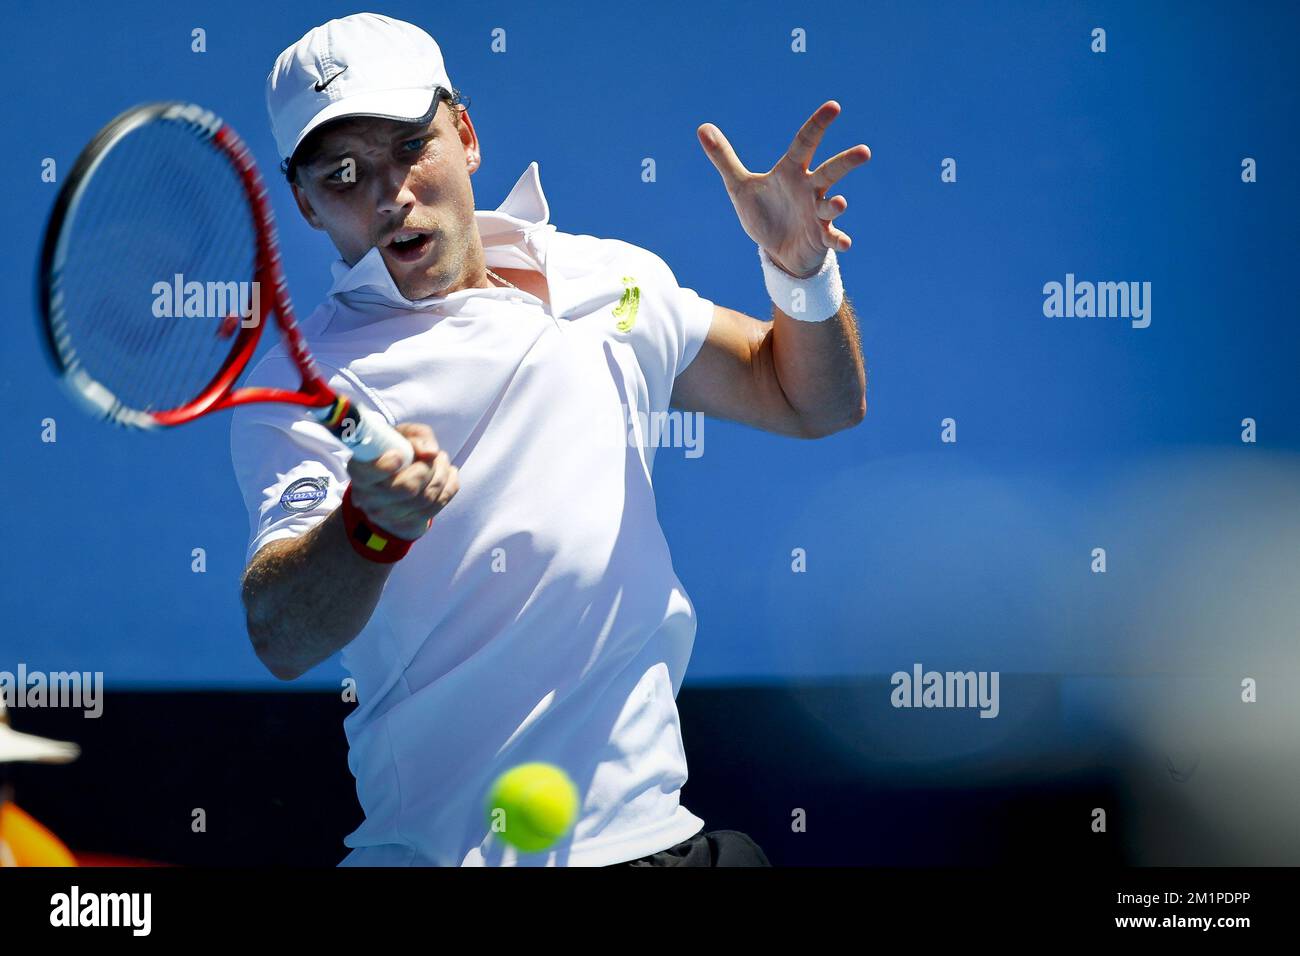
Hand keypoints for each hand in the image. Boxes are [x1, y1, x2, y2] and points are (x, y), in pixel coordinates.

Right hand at [345, 423, 458, 539]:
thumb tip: (431, 452)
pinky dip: (450, 487)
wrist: (395, 485)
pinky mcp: (406, 525)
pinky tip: (449, 474)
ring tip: (442, 461)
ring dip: (442, 475)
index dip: (386, 466)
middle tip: (434, 456)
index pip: (370, 474)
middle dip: (428, 468)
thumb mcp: (403, 436)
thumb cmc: (397, 452)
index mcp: (361, 472)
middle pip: (407, 488)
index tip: (401, 455)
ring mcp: (386, 516)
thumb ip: (417, 435)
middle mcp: (369, 497)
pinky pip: (437, 506)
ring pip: (426, 498)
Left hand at [698, 100, 869, 277]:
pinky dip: (838, 240)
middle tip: (864, 152)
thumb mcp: (740, 186)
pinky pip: (832, 237)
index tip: (833, 107)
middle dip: (846, 162)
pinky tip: (845, 243)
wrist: (776, 251)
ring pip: (832, 205)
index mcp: (792, 172)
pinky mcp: (821, 237)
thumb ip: (724, 158)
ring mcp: (818, 214)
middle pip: (830, 171)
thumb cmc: (764, 213)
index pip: (805, 143)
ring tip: (840, 203)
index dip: (818, 125)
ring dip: (836, 205)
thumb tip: (702, 128)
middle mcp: (810, 189)